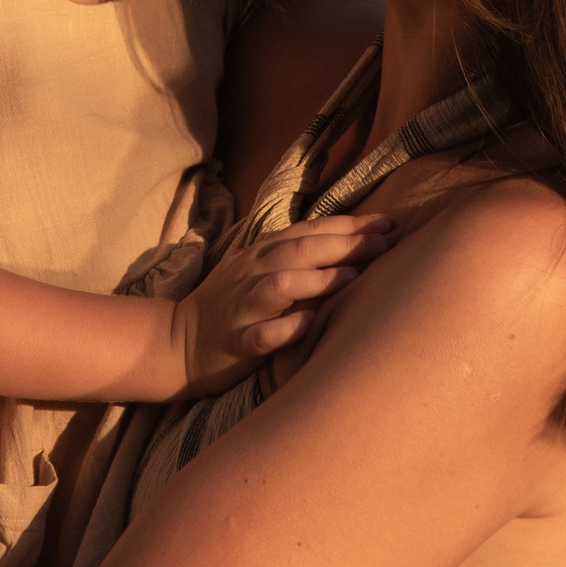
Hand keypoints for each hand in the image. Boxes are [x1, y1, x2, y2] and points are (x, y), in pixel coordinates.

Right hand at [168, 214, 393, 397]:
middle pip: (299, 251)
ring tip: (354, 278)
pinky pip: (262, 335)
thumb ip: (297, 256)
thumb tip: (355, 244)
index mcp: (261, 253)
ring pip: (280, 286)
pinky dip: (286, 329)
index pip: (309, 231)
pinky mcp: (235, 342)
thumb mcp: (259, 269)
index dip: (349, 225)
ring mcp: (242, 307)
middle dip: (345, 245)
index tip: (388, 223)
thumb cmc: (234, 304)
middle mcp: (252, 273)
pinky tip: (309, 325)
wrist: (177, 341)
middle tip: (385, 244)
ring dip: (318, 280)